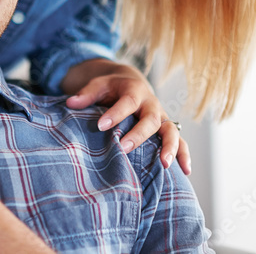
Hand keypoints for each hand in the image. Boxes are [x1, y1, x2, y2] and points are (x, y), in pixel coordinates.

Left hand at [62, 59, 191, 173]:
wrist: (131, 83)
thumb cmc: (112, 88)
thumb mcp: (99, 85)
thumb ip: (86, 94)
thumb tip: (70, 103)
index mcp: (134, 90)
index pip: (127, 102)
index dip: (115, 114)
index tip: (101, 126)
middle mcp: (152, 104)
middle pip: (151, 119)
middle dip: (139, 134)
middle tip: (123, 148)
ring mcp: (162, 117)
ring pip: (171, 131)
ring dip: (170, 147)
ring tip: (164, 164)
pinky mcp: (167, 129)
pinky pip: (181, 141)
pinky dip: (184, 155)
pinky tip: (185, 171)